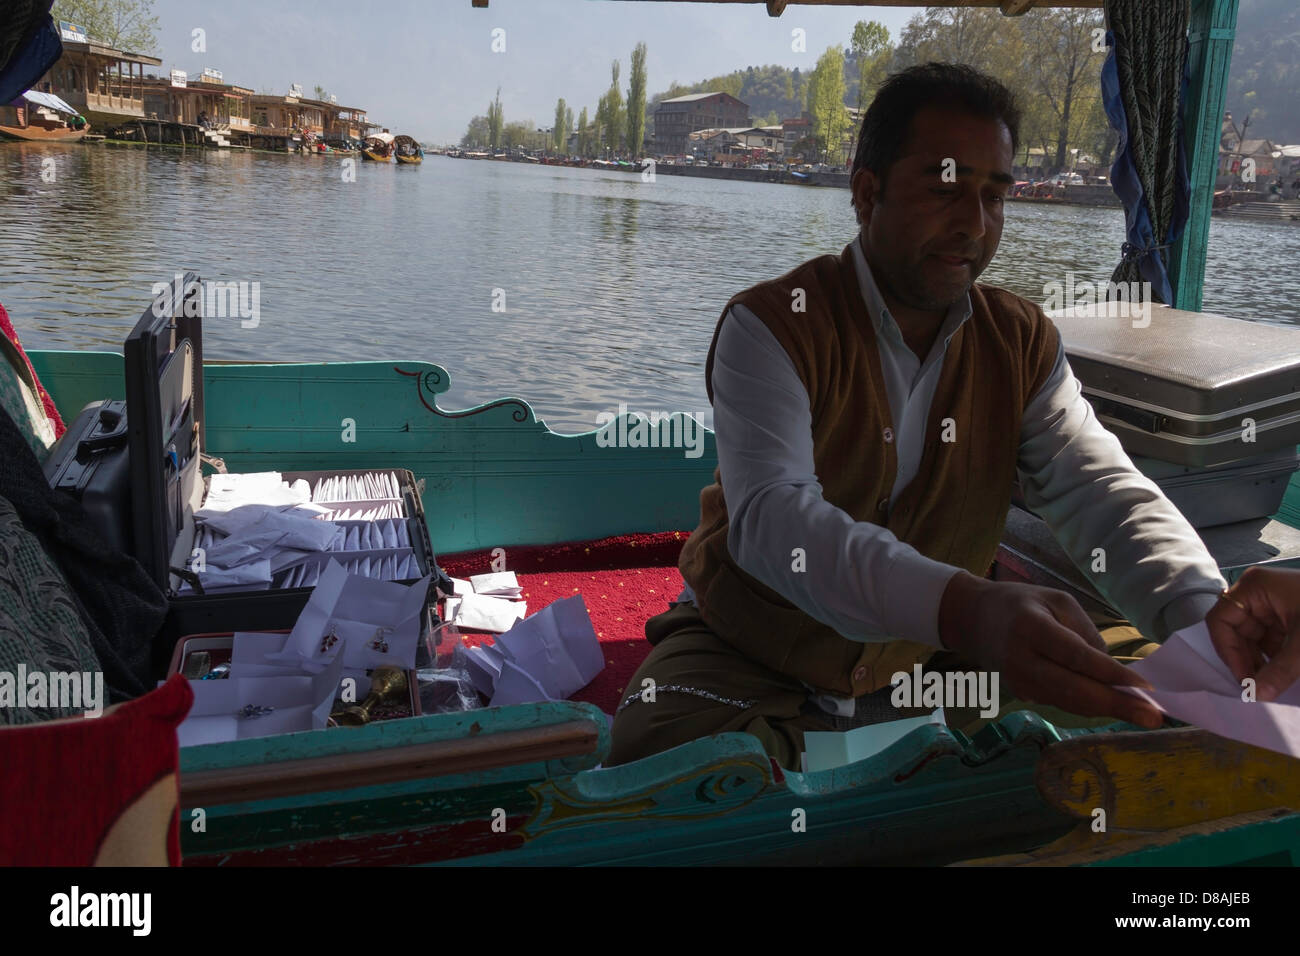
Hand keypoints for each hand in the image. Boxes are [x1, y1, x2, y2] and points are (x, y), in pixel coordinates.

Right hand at [938, 572, 1161, 728]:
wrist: (974, 619)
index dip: (1111, 674)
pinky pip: (1062, 703)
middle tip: (1154, 717)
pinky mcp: (1022, 694)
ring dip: (1108, 710)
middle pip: (1074, 690)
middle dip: (1117, 706)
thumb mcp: (1057, 600)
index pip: (1077, 657)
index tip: (1146, 687)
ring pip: (1070, 703)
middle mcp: (1021, 660)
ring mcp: (1019, 682)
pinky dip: (1090, 706)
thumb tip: (1111, 671)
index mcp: (1030, 629)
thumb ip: (1085, 632)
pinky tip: (1115, 706)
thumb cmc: (1021, 603)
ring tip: (1143, 715)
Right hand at [1206, 566, 1299, 701]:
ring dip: (1260, 662)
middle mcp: (1258, 594)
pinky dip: (1274, 658)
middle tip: (1258, 688)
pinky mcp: (1287, 617)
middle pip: (1235, 631)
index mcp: (1254, 588)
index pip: (1221, 620)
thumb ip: (1281, 670)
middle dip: (1246, 660)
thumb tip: (1258, 696)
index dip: (1228, 651)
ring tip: (1272, 684)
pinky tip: (1283, 674)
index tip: (1244, 679)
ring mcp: (1273, 605)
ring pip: (1253, 638)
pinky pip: (1270, 640)